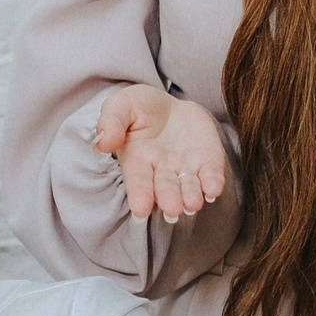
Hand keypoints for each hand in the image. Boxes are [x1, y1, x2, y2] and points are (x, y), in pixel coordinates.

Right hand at [95, 85, 227, 223]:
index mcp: (137, 160)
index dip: (140, 195)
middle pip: (165, 188)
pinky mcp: (208, 161)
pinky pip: (212, 174)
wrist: (169, 105)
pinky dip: (213, 183)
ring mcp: (186, 168)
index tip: (140, 210)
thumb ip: (111, 120)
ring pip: (189, 187)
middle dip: (169, 199)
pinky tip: (214, 189)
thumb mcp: (121, 105)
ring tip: (193, 203)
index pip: (138, 181)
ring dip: (192, 197)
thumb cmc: (139, 108)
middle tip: (173, 208)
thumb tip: (102, 143)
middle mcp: (162, 170)